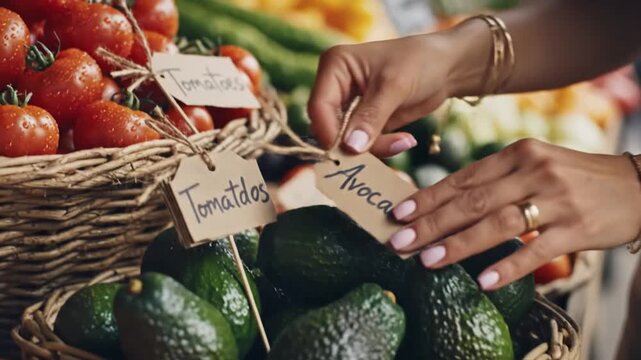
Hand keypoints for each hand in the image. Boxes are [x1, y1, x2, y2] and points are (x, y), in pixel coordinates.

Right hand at [308, 34, 457, 157]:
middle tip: (388, 148)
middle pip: (329, 127)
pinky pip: (362, 145)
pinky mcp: (363, 122)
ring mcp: (348, 106)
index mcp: (334, 66)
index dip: (330, 132)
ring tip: (403, 142)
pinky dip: (381, 148)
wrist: (446, 67)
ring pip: (345, 140)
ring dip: (373, 148)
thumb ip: (370, 117)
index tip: (351, 152)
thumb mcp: (394, 86)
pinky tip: (404, 141)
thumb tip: (350, 147)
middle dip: (355, 144)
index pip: (319, 106)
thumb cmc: (420, 62)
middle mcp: (335, 86)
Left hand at [389, 139, 640, 289]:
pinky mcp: (578, 228)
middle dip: (431, 223)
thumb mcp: (534, 165)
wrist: (637, 186)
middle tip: (399, 241)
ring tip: (428, 260)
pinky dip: (508, 266)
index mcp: (517, 154)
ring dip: (460, 244)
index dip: (428, 198)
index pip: (463, 178)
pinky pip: (537, 250)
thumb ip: (495, 180)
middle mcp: (534, 171)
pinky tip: (484, 282)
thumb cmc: (573, 178)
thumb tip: (445, 204)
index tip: (398, 213)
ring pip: (499, 224)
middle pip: (473, 201)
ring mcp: (557, 199)